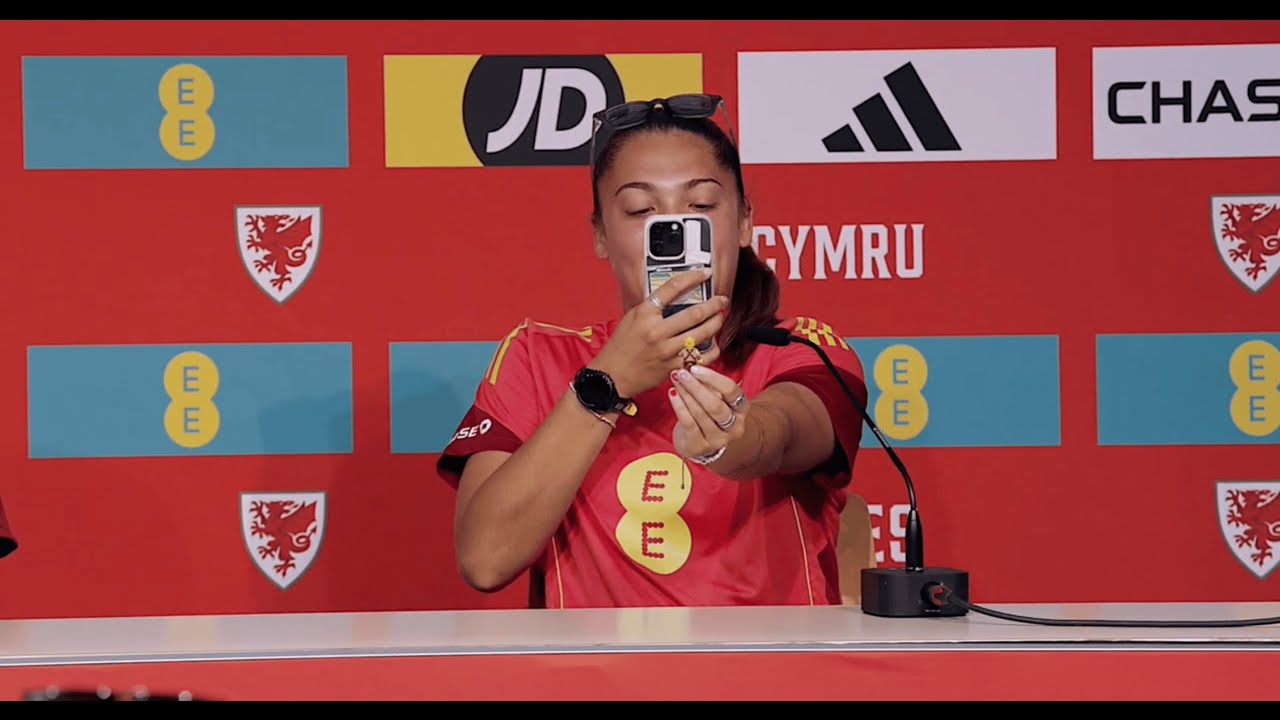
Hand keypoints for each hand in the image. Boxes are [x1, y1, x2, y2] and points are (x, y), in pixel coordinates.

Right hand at [588, 268, 727, 398]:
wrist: (613, 375)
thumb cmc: (621, 346)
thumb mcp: (632, 318)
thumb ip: (653, 307)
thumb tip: (675, 295)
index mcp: (645, 313)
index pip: (673, 288)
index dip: (693, 277)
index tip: (705, 273)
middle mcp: (656, 330)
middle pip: (694, 313)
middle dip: (713, 305)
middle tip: (721, 300)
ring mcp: (666, 350)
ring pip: (701, 333)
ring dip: (716, 323)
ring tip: (720, 317)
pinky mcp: (673, 366)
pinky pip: (700, 357)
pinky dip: (711, 349)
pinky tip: (714, 343)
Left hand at [668, 364, 750, 461]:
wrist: (700, 443)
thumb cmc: (708, 414)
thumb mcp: (716, 398)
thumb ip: (710, 385)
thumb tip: (695, 366)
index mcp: (742, 409)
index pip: (732, 391)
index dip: (713, 378)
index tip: (695, 368)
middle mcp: (734, 426)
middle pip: (715, 405)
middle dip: (696, 387)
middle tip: (681, 373)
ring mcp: (718, 439)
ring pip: (700, 414)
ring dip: (685, 394)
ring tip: (675, 380)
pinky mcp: (701, 446)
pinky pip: (689, 423)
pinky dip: (679, 407)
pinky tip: (673, 394)